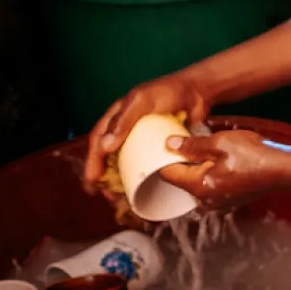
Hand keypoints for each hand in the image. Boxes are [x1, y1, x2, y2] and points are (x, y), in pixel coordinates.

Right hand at [82, 73, 212, 193]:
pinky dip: (139, 178)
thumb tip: (104, 147)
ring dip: (119, 181)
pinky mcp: (157, 147)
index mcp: (117, 117)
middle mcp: (126, 129)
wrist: (198, 92)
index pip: (98, 140)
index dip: (93, 160)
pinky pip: (144, 165)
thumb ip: (124, 120)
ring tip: (119, 198)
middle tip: (105, 195)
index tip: (92, 180)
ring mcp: (142, 139)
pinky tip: (140, 190)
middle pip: (108, 156)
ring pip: (125, 163)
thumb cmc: (169, 91)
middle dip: (103, 177)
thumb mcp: (143, 101)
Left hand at [158, 129, 287, 210]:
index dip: (163, 158)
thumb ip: (192, 145)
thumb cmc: (253, 156)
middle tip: (183, 146)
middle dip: (181, 164)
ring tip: (202, 152)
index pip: (168, 175)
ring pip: (197, 186)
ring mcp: (219, 203)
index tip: (163, 146)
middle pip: (182, 182)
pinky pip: (211, 189)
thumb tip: (170, 144)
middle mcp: (206, 200)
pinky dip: (210, 177)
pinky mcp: (230, 201)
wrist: (282, 170)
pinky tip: (219, 162)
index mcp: (199, 187)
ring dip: (196, 171)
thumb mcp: (219, 142)